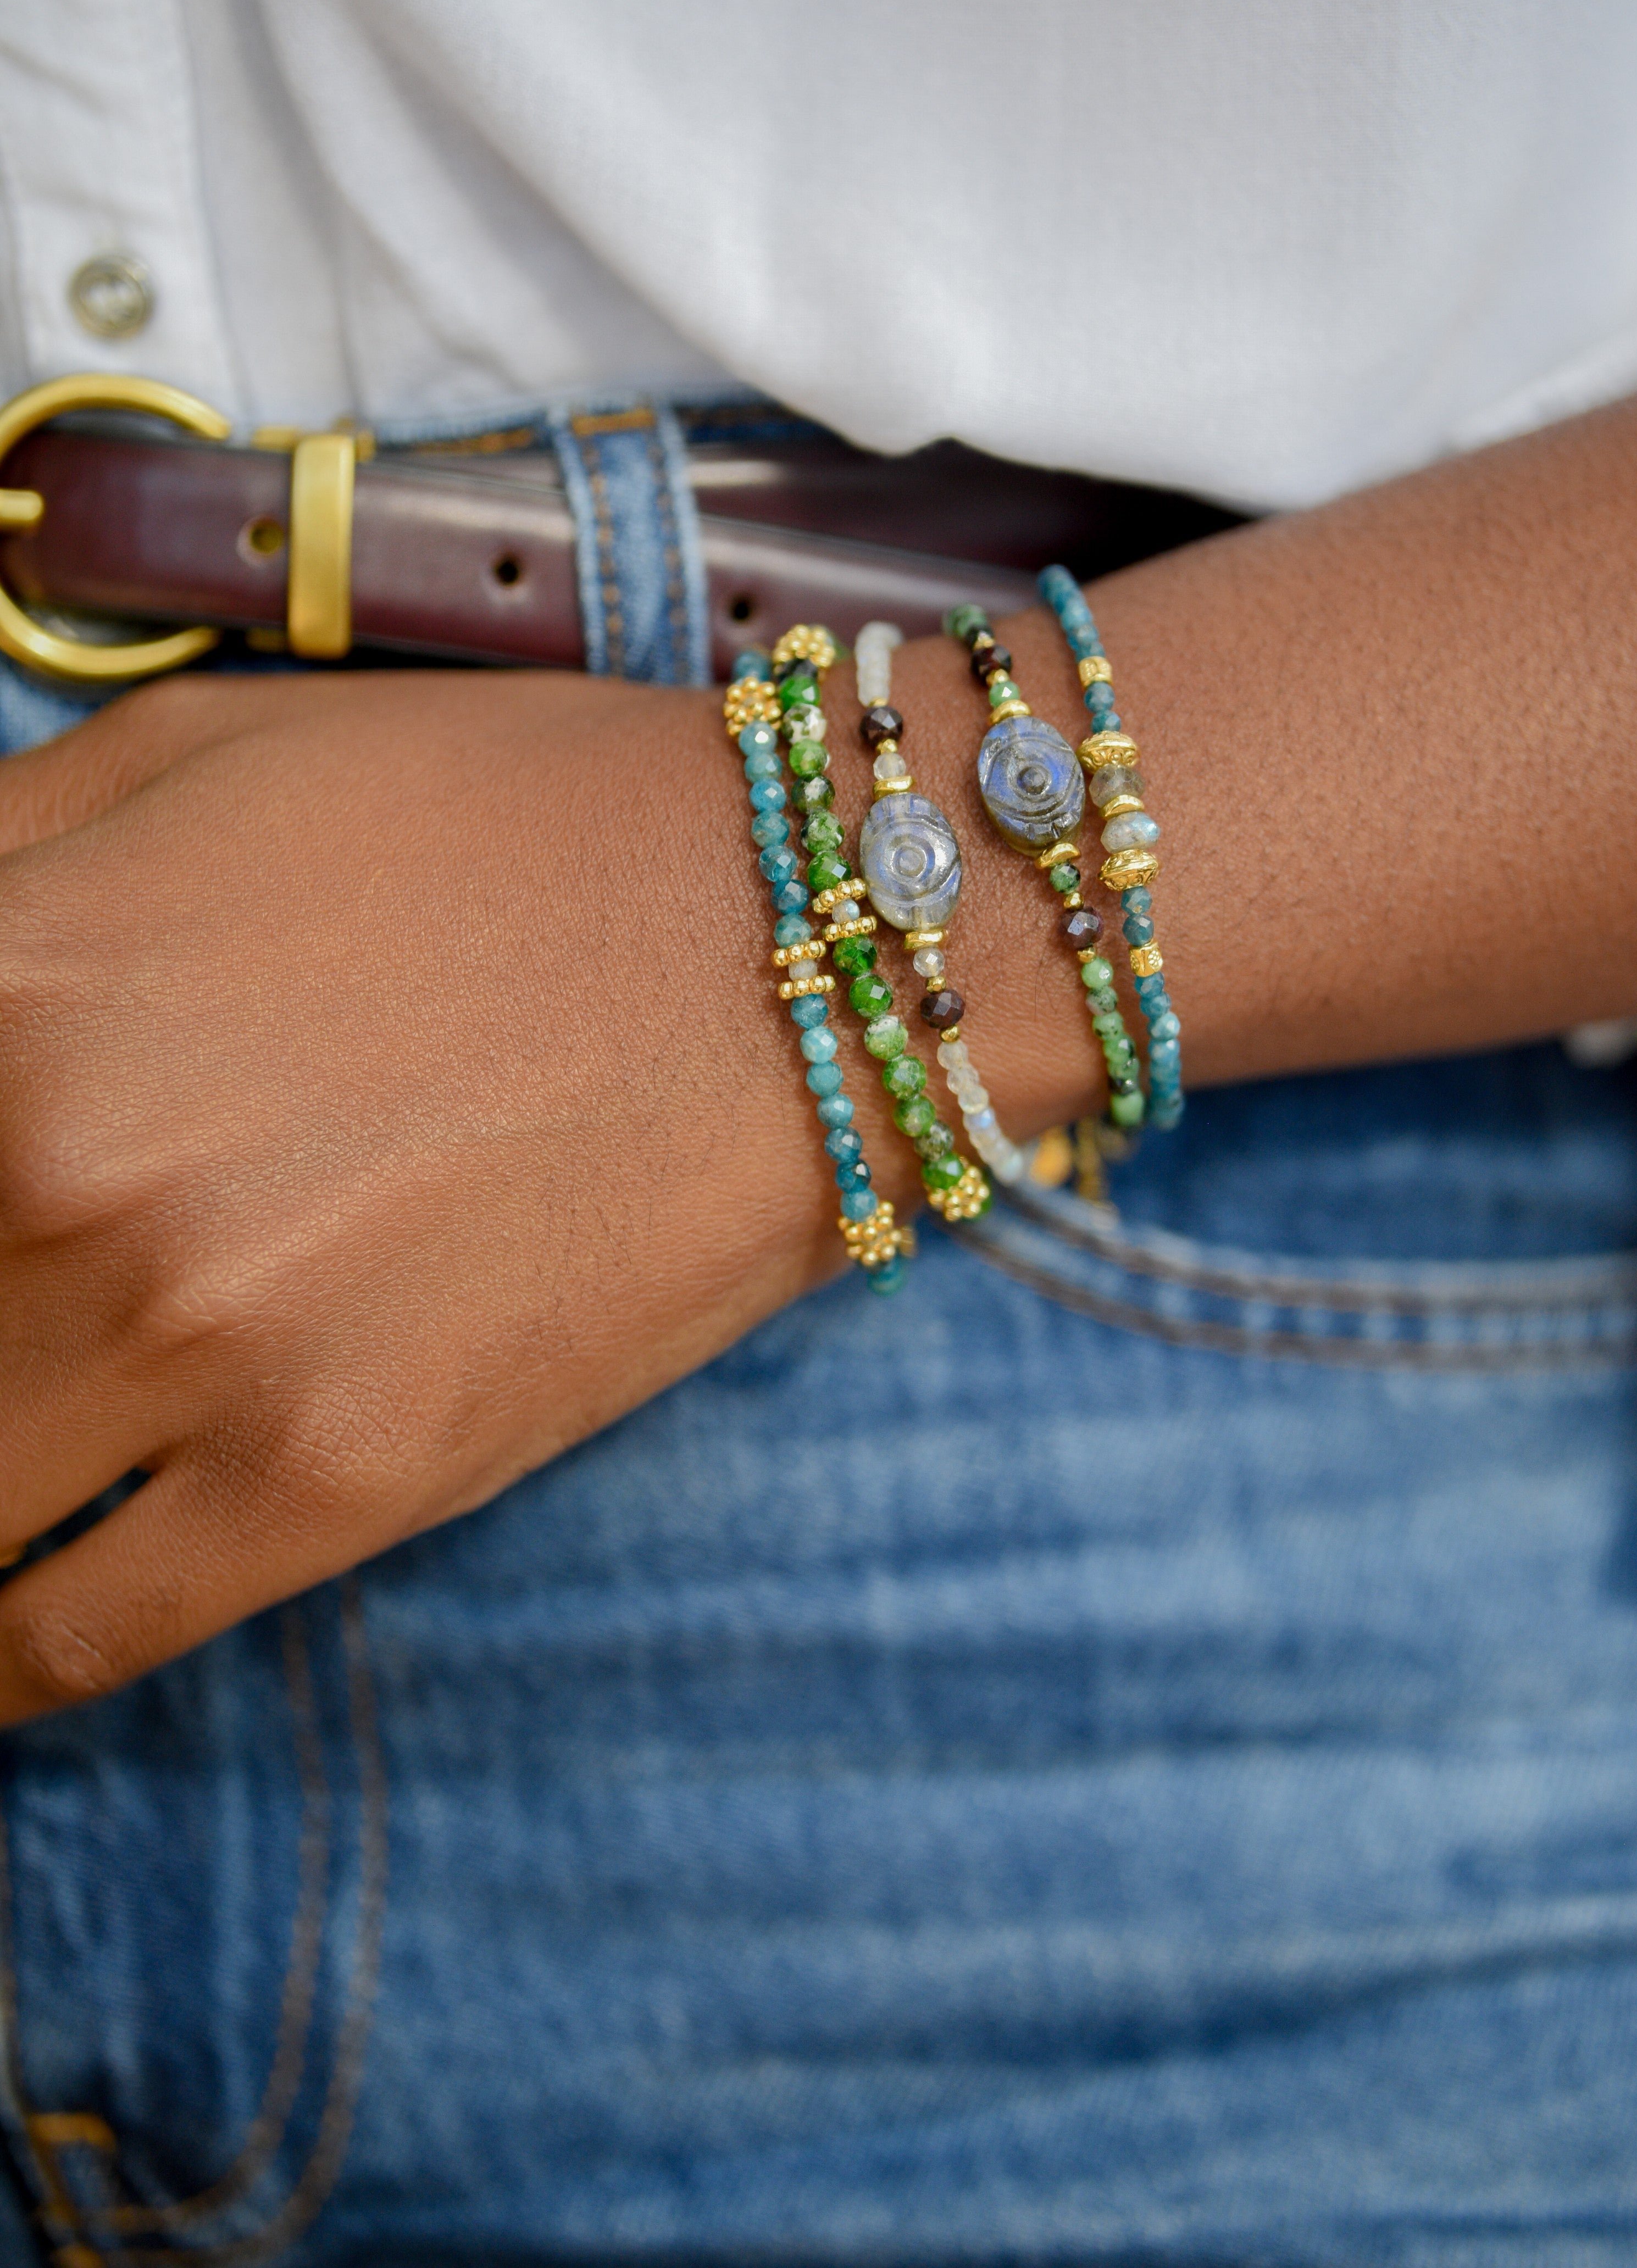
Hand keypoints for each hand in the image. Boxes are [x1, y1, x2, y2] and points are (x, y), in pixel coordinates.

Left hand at [0, 667, 873, 1721]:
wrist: (795, 942)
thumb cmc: (498, 824)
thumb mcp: (187, 756)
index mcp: (11, 985)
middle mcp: (68, 1179)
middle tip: (2, 1320)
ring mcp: (203, 1355)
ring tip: (12, 1446)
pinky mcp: (335, 1485)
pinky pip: (68, 1642)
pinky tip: (0, 1629)